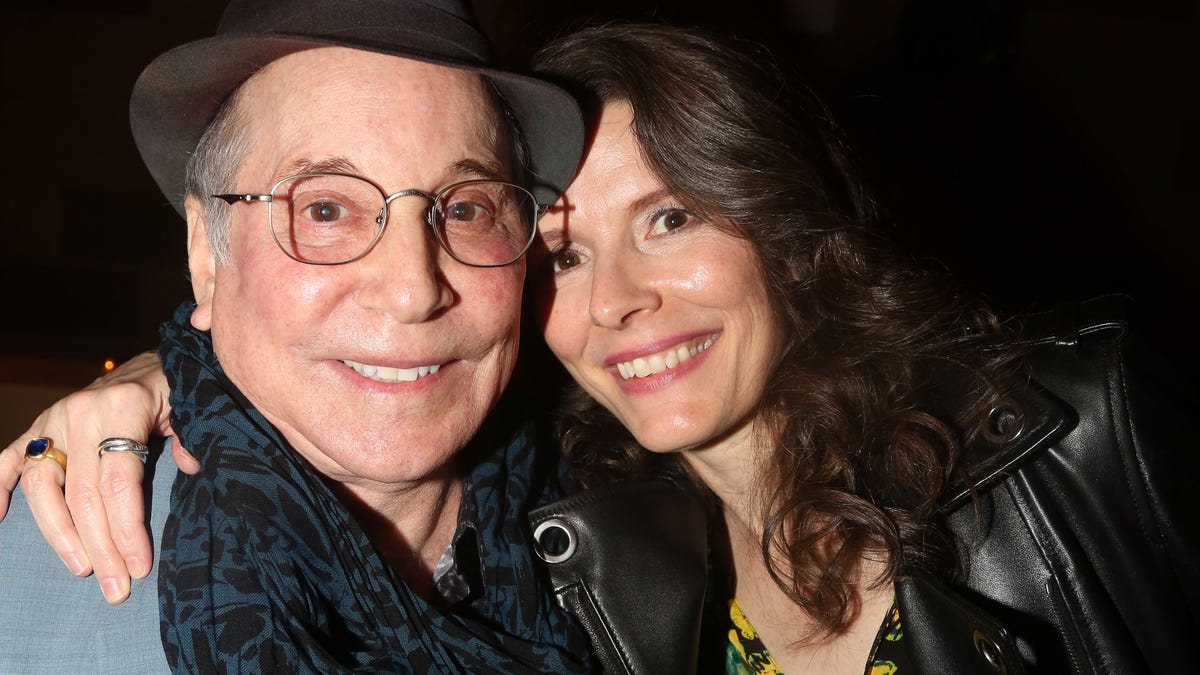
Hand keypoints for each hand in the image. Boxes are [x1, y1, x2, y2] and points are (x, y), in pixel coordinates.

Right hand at [0, 351, 198, 603]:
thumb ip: (192, 437)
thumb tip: (190, 469)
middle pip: (83, 494)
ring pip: (43, 487)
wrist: (155, 363)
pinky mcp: (38, 426)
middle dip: (101, 546)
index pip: (120, 482)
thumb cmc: (177, 391)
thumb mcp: (193, 406)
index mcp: (122, 406)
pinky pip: (7, 459)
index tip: (139, 567)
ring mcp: (54, 420)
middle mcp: (81, 411)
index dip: (128, 529)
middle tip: (116, 587)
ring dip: (60, 535)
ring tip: (83, 568)